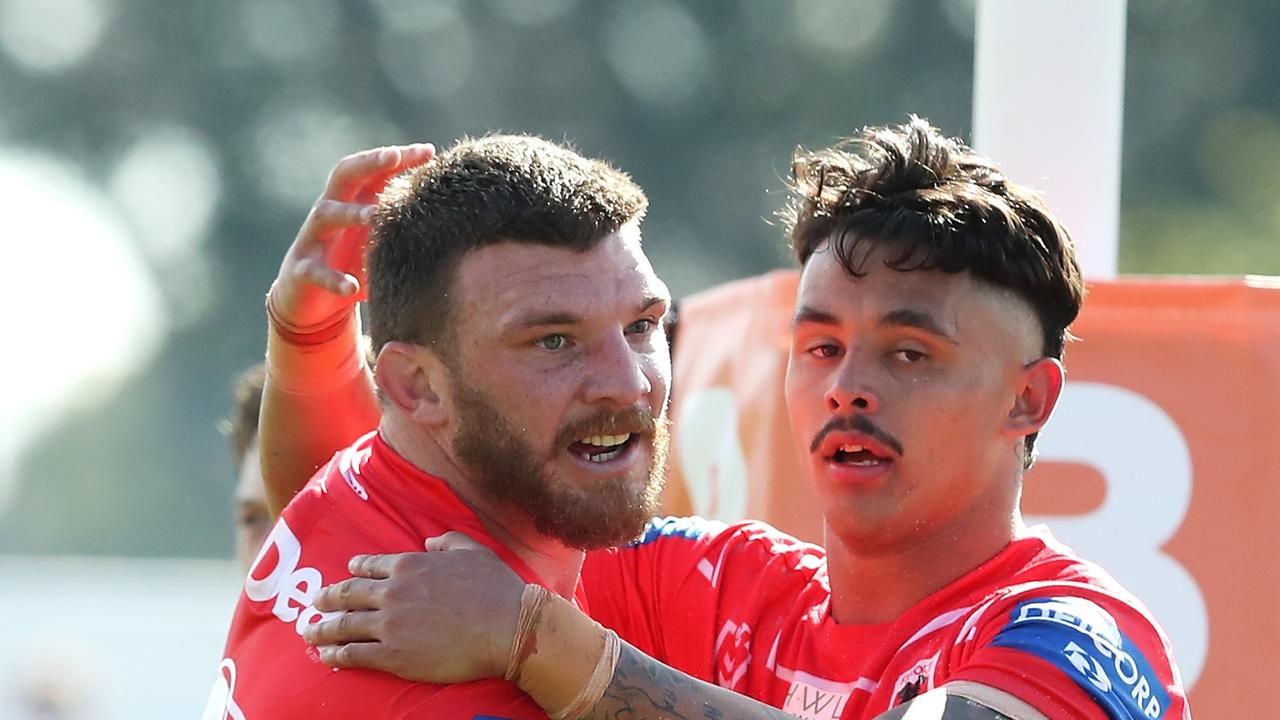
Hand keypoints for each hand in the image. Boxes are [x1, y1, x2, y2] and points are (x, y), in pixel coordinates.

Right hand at [269, 143, 434, 328]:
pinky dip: (333, 278)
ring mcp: (313, 238)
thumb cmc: (354, 263)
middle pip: (344, 175)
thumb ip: (403, 221)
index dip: (398, 157)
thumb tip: (451, 205)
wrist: (312, 301)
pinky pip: (315, 271)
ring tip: (375, 216)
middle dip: (368, 162)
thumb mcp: (380, 240)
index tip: (428, 151)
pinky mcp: (301, 270)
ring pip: (327, 214)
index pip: (374, 169)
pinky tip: (352, 287)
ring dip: (351, 213)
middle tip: (393, 156)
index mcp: (352, 200)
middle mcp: (330, 210)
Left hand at [302, 532, 523, 683]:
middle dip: (327, 598)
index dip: (355, 569)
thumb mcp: (473, 550)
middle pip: (348, 594)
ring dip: (323, 628)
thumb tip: (429, 540)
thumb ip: (448, 541)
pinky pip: (355, 654)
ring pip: (345, 624)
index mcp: (410, 564)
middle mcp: (393, 592)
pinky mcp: (393, 655)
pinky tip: (326, 656)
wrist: (506, 627)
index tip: (347, 572)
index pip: (371, 565)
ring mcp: (390, 625)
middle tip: (315, 603)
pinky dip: (336, 654)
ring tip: (309, 632)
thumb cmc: (496, 588)